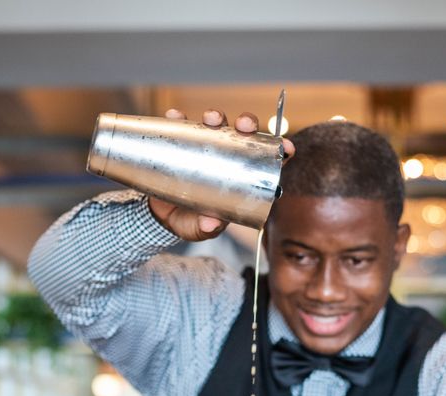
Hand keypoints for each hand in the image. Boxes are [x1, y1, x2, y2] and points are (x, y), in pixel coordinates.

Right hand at [148, 108, 294, 241]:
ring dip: (216, 116)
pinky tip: (175, 116)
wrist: (159, 216)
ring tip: (210, 120)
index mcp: (241, 177)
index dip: (279, 150)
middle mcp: (226, 157)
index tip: (286, 147)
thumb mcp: (198, 229)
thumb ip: (205, 228)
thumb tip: (211, 223)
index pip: (266, 159)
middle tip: (243, 126)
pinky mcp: (181, 143)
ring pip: (216, 124)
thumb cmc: (189, 221)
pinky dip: (178, 119)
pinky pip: (181, 125)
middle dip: (247, 123)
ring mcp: (204, 147)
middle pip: (243, 134)